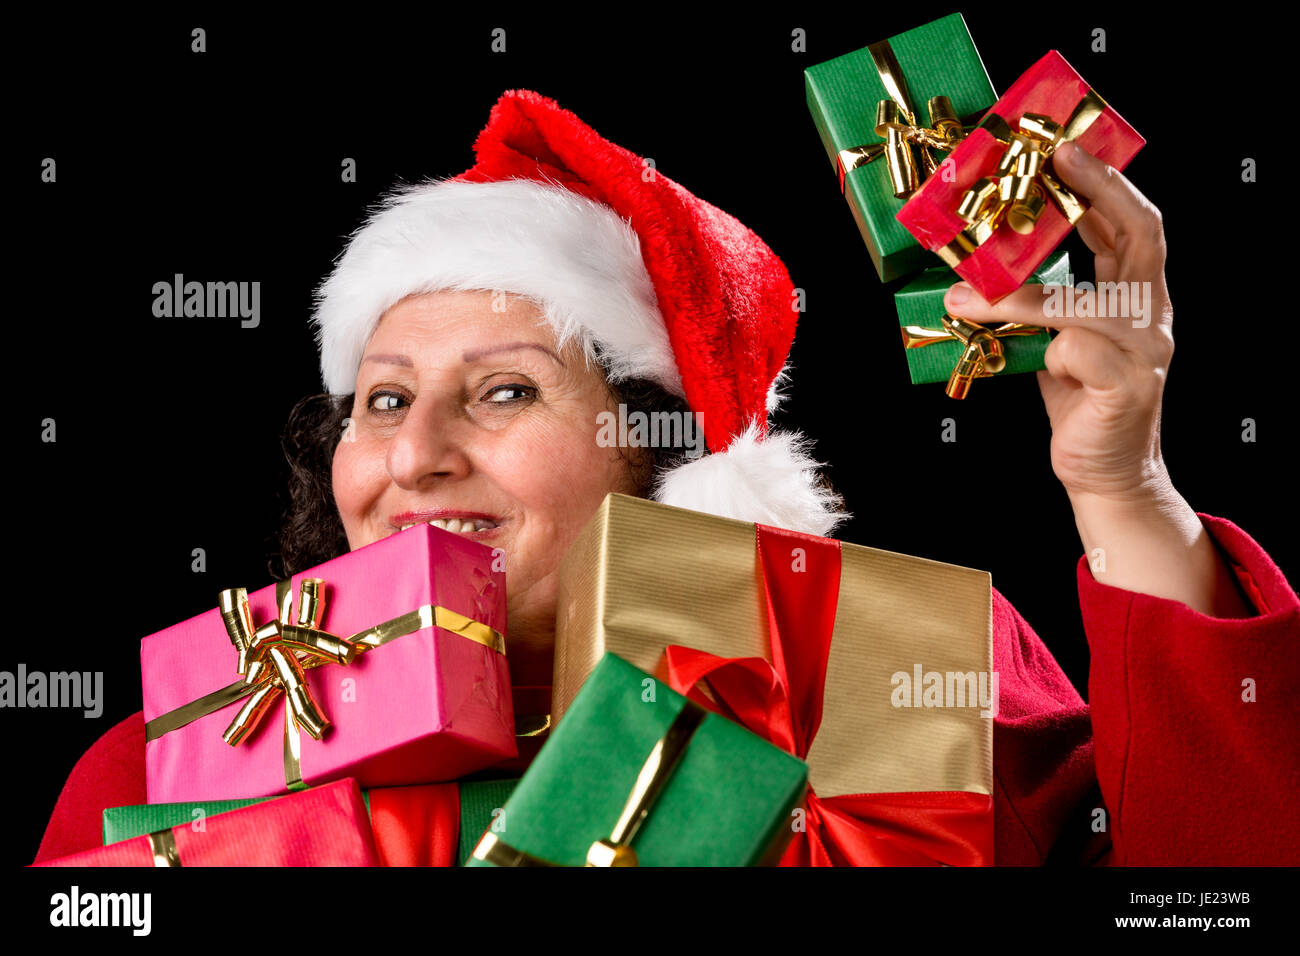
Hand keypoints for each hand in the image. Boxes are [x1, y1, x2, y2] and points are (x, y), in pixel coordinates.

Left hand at [943, 139, 1174, 503]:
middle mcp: (1152, 315)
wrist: (1105, 473)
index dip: (1105, 184)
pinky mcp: (1128, 385)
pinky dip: (1041, 349)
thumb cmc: (1081, 402)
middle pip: (1140, 235)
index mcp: (1138, 297)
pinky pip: (1076, 349)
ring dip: (1018, 295)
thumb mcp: (1057, 340)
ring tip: (964, 294)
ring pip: (1082, 302)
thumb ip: (1041, 303)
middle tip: (1052, 162)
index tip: (1067, 151)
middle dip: (1098, 191)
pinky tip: (1024, 359)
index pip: (1135, 225)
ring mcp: (1146, 349)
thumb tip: (984, 268)